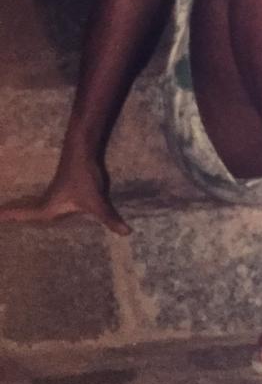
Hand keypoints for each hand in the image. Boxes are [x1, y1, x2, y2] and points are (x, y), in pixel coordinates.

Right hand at [0, 155, 130, 235]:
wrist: (83, 150)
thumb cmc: (84, 176)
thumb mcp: (97, 201)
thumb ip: (110, 218)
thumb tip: (127, 233)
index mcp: (48, 207)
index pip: (25, 216)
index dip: (11, 217)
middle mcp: (48, 201)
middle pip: (26, 213)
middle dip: (13, 217)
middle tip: (0, 218)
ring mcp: (55, 193)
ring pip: (36, 206)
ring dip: (24, 212)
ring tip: (12, 219)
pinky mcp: (64, 187)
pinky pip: (48, 201)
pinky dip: (40, 206)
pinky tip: (47, 210)